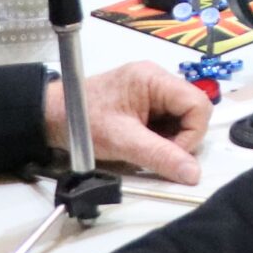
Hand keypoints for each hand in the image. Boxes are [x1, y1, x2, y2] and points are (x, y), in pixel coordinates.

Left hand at [48, 61, 209, 184]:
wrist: (54, 116)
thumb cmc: (83, 121)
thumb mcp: (124, 142)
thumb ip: (160, 156)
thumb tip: (192, 173)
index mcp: (154, 79)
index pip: (198, 104)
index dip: (192, 134)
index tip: (171, 153)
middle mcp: (157, 79)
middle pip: (193, 110)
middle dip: (181, 137)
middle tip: (156, 150)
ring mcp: (151, 89)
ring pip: (182, 117)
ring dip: (171, 138)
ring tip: (144, 145)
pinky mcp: (145, 100)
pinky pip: (168, 120)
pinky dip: (161, 136)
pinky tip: (142, 141)